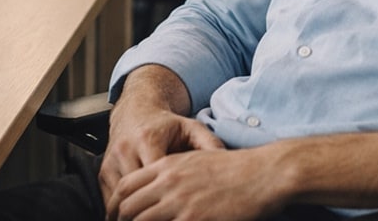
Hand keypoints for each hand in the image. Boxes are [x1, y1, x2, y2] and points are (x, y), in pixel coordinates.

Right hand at [99, 108, 224, 211]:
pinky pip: (109, 198)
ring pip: (119, 199)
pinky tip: (133, 219)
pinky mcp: (103, 171)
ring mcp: (111, 161)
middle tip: (165, 220)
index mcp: (149, 139)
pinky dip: (120, 212)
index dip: (167, 199)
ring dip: (131, 214)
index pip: (155, 178)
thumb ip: (209, 144)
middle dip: (148, 210)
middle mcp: (126, 150)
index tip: (180, 210)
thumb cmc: (166, 124)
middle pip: (135, 192)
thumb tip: (227, 163)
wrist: (135, 111)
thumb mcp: (191, 127)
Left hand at [108, 147, 285, 220]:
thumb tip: (158, 194)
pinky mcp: (193, 219)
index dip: (114, 205)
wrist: (263, 173)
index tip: (114, 217)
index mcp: (168, 166)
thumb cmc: (235, 169)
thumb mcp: (197, 162)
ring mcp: (180, 202)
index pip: (126, 185)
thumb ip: (173, 176)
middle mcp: (169, 182)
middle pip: (127, 207)